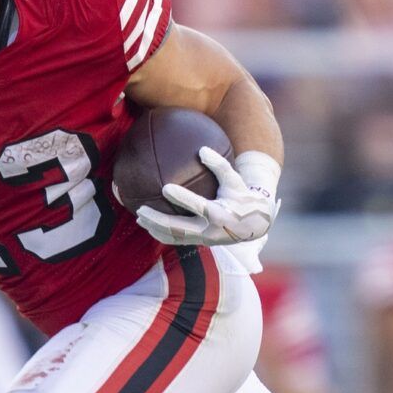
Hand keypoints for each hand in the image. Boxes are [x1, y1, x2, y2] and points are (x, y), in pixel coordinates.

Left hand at [136, 147, 278, 247]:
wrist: (254, 224)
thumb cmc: (241, 196)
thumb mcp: (235, 179)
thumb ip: (220, 164)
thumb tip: (201, 149)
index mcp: (220, 213)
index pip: (199, 206)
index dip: (183, 198)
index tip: (165, 187)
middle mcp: (211, 230)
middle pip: (180, 228)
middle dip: (158, 220)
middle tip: (140, 210)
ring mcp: (204, 239)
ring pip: (175, 237)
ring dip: (155, 228)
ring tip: (139, 217)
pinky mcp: (200, 243)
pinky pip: (177, 240)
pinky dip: (162, 234)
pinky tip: (149, 225)